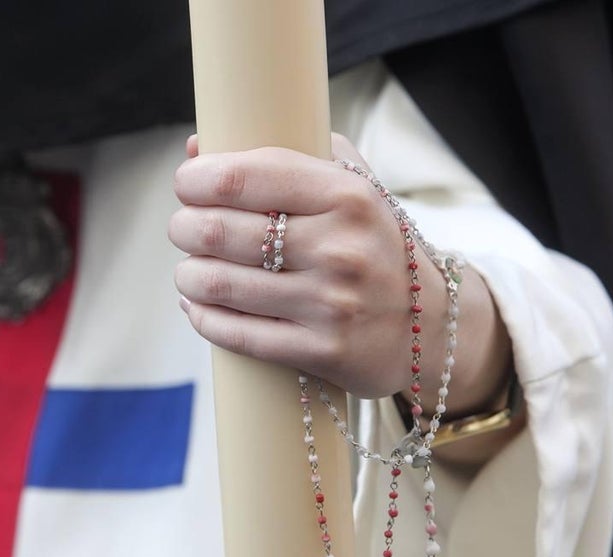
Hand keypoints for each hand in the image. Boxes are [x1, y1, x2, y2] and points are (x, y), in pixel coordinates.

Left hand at [170, 134, 513, 421]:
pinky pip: (237, 335)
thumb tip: (199, 147)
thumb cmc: (374, 245)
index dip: (197, 179)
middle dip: (184, 228)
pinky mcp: (322, 352)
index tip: (187, 184)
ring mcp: (331, 304)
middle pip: (219, 231)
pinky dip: (203, 317)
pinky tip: (198, 306)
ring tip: (190, 270)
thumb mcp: (351, 188)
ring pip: (219, 285)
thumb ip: (287, 157)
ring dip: (189, 275)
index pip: (244, 177)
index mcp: (347, 196)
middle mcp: (340, 248)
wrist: (429, 325)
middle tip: (183, 229)